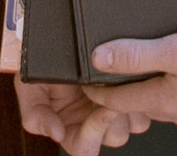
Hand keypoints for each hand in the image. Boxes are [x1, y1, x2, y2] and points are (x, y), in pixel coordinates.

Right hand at [14, 72, 150, 153]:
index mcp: (71, 128)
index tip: (102, 108)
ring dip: (134, 105)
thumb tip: (56, 134)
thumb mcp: (30, 89)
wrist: (56, 32)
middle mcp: (94, 120)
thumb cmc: (40, 63)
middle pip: (115, 137)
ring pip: (135, 122)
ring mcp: (113, 102)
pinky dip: (144, 89)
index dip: (95, 132)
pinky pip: (146, 99)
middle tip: (117, 91)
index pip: (85, 148)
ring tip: (127, 81)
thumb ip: (35, 115)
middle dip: (117, 118)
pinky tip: (136, 72)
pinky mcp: (129, 86)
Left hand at [84, 29, 176, 131]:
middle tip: (122, 69)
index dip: (98, 89)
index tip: (85, 81)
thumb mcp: (176, 48)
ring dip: (164, 88)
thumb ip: (136, 53)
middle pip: (145, 101)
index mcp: (163, 100)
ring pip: (172, 103)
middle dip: (131, 88)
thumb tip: (99, 57)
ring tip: (163, 67)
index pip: (117, 100)